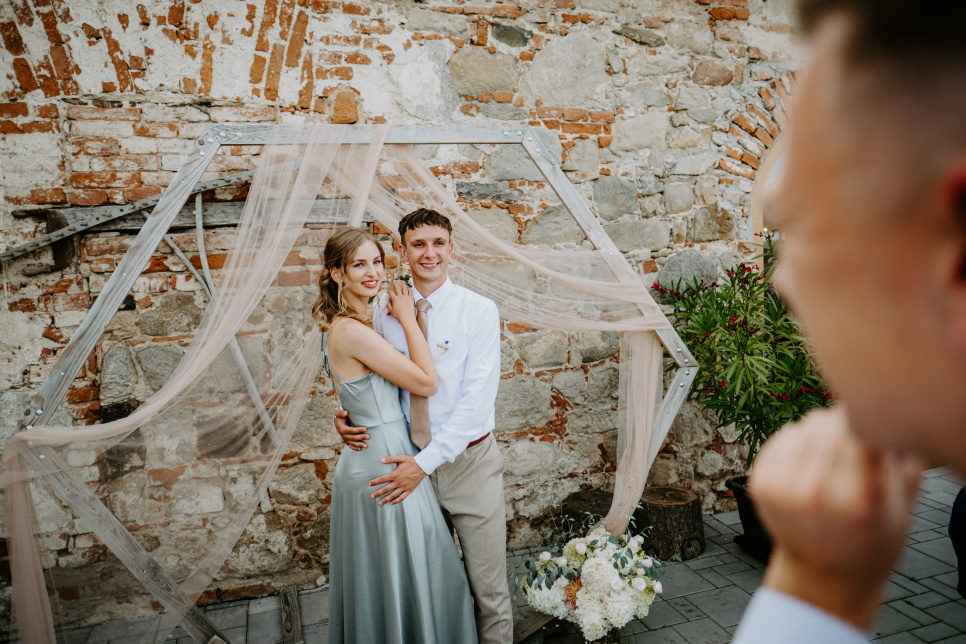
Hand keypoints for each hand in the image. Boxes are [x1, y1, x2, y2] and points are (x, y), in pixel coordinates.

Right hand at [334, 409, 368, 450]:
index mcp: (342, 428)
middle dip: (361, 437)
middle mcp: (343, 435)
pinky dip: (355, 448)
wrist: (338, 423)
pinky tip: (360, 449)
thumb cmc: (340, 417)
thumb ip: (341, 413)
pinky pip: (350, 446)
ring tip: (366, 446)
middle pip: (353, 437)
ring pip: (352, 443)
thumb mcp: (338, 414)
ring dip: (359, 444)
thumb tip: (346, 413)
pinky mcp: (347, 441)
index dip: (358, 430)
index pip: (351, 430)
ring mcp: (345, 439)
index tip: (365, 429)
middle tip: (368, 437)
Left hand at [369, 455, 426, 505]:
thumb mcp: (401, 458)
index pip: (382, 479)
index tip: (370, 484)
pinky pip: (402, 497)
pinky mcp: (409, 490)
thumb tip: (381, 460)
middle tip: (372, 496)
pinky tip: (392, 503)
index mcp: (395, 474)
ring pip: (393, 495)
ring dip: (386, 499)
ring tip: (380, 503)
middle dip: (378, 493)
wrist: (423, 466)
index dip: (375, 482)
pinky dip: (396, 501)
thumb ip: (390, 459)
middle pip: (386, 489)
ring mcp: (404, 487)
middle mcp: (398, 482)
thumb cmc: (411, 461)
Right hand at [386, 280, 414, 323]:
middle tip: (394, 281)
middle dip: (395, 284)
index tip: (388, 290)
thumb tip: (387, 302)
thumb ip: (388, 305)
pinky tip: (409, 288)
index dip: (388, 291)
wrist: (407, 317)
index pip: (391, 293)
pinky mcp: (411, 299)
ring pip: (405, 289)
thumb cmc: (398, 315)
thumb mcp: (391, 311)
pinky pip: (410, 292)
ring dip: (404, 285)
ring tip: (403, 282)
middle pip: (398, 288)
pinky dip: (409, 289)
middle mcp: (401, 296)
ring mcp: (406, 297)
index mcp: (395, 299)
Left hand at [750, 406, 923, 629]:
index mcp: (859, 497)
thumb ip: (903, 458)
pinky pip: (784, 435)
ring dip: (821, 432)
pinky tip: (809, 464)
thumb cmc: (870, 542)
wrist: (823, 575)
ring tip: (833, 460)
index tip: (872, 431)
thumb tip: (887, 414)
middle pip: (830, 422)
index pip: (860, 427)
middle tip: (854, 445)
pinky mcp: (760, 481)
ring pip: (806, 424)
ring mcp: (782, 486)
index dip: (868, 423)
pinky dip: (798, 442)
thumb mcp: (902, 508)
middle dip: (845, 426)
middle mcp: (815, 489)